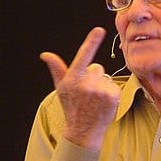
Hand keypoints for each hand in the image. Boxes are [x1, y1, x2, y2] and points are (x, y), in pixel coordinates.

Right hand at [40, 27, 120, 150]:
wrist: (83, 130)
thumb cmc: (72, 107)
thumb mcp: (61, 88)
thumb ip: (57, 69)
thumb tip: (45, 54)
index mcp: (72, 79)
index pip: (83, 56)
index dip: (92, 42)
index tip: (99, 30)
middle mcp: (86, 83)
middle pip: (97, 68)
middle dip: (93, 77)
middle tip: (88, 93)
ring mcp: (100, 90)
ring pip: (106, 77)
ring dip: (102, 85)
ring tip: (95, 99)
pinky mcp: (112, 96)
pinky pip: (114, 86)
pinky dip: (111, 93)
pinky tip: (103, 103)